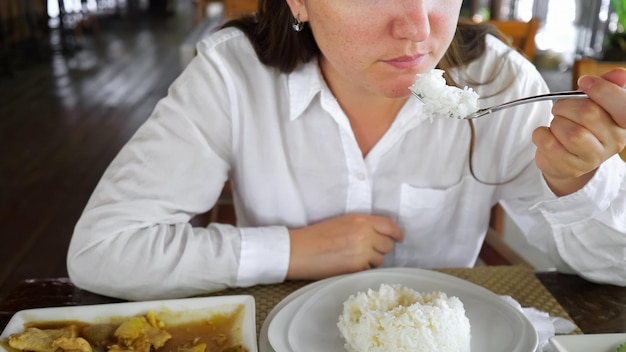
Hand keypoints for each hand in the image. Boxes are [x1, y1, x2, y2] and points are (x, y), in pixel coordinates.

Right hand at [286, 214, 402, 280]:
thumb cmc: (318, 234)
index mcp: (361, 221)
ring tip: (355, 257)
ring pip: (380, 260)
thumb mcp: (343, 221)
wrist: (301, 250)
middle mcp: (364, 236)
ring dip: (372, 259)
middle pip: (387, 245)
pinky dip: (363, 269)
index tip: (399, 237)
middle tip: (368, 248)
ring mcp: (361, 254)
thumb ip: (363, 225)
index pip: (389, 226)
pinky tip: (349, 264)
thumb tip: (380, 233)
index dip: (397, 233)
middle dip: (381, 247)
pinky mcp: (356, 269)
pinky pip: (369, 270)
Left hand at [533, 68, 625, 195]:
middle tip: (560, 108)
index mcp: (624, 123)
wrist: (566, 156)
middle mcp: (614, 142)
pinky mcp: (570, 168)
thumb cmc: (582, 124)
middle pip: (589, 114)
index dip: (603, 90)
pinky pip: (549, 144)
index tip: (584, 82)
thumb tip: (618, 74)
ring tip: (557, 125)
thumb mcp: (596, 102)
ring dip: (556, 122)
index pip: (624, 106)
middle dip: (566, 105)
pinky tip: (547, 136)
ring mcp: (592, 158)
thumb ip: (607, 85)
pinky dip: (541, 134)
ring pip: (570, 133)